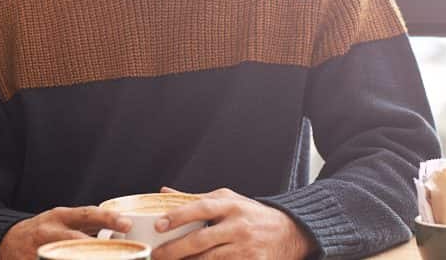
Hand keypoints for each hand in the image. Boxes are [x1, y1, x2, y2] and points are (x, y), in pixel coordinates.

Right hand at [0, 207, 131, 259]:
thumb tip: (122, 229)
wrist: (8, 240)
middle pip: (77, 240)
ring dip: (85, 258)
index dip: (108, 218)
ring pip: (65, 256)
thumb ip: (87, 224)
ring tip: (104, 258)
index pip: (88, 214)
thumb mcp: (63, 220)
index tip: (127, 224)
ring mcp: (40, 249)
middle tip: (120, 253)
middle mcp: (51, 231)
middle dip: (98, 248)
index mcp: (60, 216)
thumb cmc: (44, 229)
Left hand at [152, 188, 314, 259]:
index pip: (201, 208)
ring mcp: (246, 248)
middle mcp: (239, 226)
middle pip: (201, 240)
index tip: (158, 224)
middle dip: (174, 250)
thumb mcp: (228, 200)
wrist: (290, 232)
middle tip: (155, 254)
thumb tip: (164, 193)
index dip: (179, 216)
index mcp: (231, 205)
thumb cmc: (252, 215)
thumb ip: (196, 199)